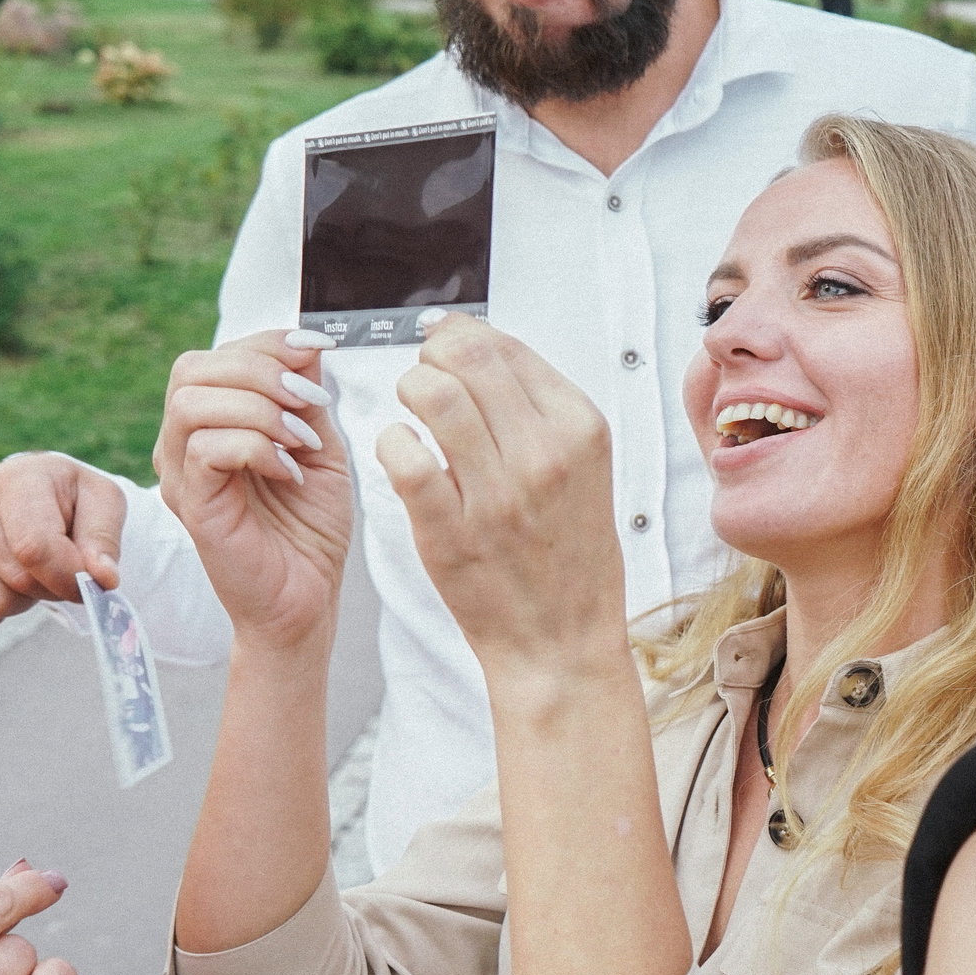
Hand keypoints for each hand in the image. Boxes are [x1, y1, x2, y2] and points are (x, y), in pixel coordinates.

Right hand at [0, 454, 126, 633]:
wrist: (30, 495)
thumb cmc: (69, 501)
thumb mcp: (102, 504)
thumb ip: (104, 541)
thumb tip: (103, 578)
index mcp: (15, 480)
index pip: (35, 550)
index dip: (70, 577)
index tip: (90, 577)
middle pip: (20, 582)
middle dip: (49, 586)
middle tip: (51, 563)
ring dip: (20, 600)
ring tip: (22, 567)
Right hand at [154, 330, 353, 649]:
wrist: (307, 598)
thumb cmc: (310, 529)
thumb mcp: (319, 446)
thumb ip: (304, 397)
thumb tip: (303, 346)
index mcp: (211, 424)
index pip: (215, 357)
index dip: (266, 343)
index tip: (317, 348)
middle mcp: (184, 445)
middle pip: (192, 368)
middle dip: (260, 370)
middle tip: (309, 402)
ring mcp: (182, 475)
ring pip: (192, 402)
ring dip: (259, 408)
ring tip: (301, 440)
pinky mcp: (192, 505)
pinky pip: (205, 448)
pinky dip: (256, 446)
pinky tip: (290, 470)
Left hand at [378, 317, 627, 677]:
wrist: (561, 639)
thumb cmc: (568, 556)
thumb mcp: (583, 467)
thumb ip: (538, 409)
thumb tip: (480, 347)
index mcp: (579, 429)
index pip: (506, 346)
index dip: (462, 334)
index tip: (445, 343)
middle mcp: (543, 454)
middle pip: (467, 357)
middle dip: (432, 355)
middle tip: (426, 376)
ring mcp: (497, 493)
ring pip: (431, 394)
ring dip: (408, 391)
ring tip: (413, 413)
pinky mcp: (451, 531)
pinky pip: (404, 456)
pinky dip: (392, 442)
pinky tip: (403, 453)